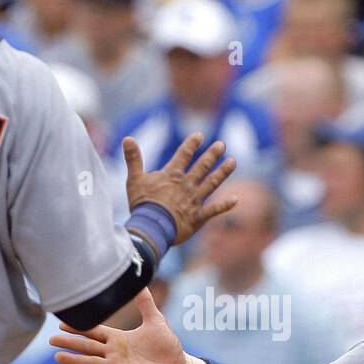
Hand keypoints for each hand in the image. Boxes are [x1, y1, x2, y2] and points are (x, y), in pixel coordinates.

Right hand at [50, 289, 185, 363]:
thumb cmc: (166, 346)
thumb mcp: (156, 321)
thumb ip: (146, 304)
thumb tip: (141, 283)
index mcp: (119, 339)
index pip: (94, 332)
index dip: (79, 328)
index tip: (61, 324)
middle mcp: (114, 353)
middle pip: (87, 347)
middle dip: (70, 343)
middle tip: (50, 340)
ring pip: (91, 363)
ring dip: (75, 361)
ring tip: (58, 357)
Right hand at [124, 131, 236, 247]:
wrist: (152, 227)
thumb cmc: (142, 204)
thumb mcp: (134, 179)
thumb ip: (133, 159)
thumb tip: (127, 138)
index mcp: (172, 175)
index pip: (183, 155)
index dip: (192, 144)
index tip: (200, 135)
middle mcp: (186, 185)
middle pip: (202, 166)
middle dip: (212, 154)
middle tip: (222, 144)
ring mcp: (194, 201)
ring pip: (212, 183)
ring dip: (223, 172)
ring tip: (233, 162)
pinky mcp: (198, 217)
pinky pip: (214, 210)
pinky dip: (225, 205)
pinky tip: (236, 200)